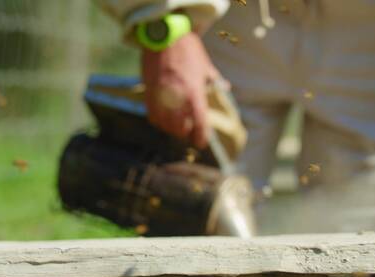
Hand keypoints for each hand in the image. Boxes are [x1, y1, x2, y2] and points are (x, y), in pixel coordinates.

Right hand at [141, 32, 218, 147]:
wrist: (164, 35)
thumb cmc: (187, 49)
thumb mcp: (206, 65)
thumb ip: (214, 80)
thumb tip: (225, 87)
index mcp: (195, 93)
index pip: (200, 125)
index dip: (201, 138)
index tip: (201, 143)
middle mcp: (178, 99)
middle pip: (181, 129)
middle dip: (186, 134)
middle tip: (189, 133)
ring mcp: (162, 97)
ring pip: (165, 125)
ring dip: (172, 129)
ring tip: (176, 127)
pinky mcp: (149, 93)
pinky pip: (152, 116)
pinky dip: (159, 121)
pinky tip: (163, 119)